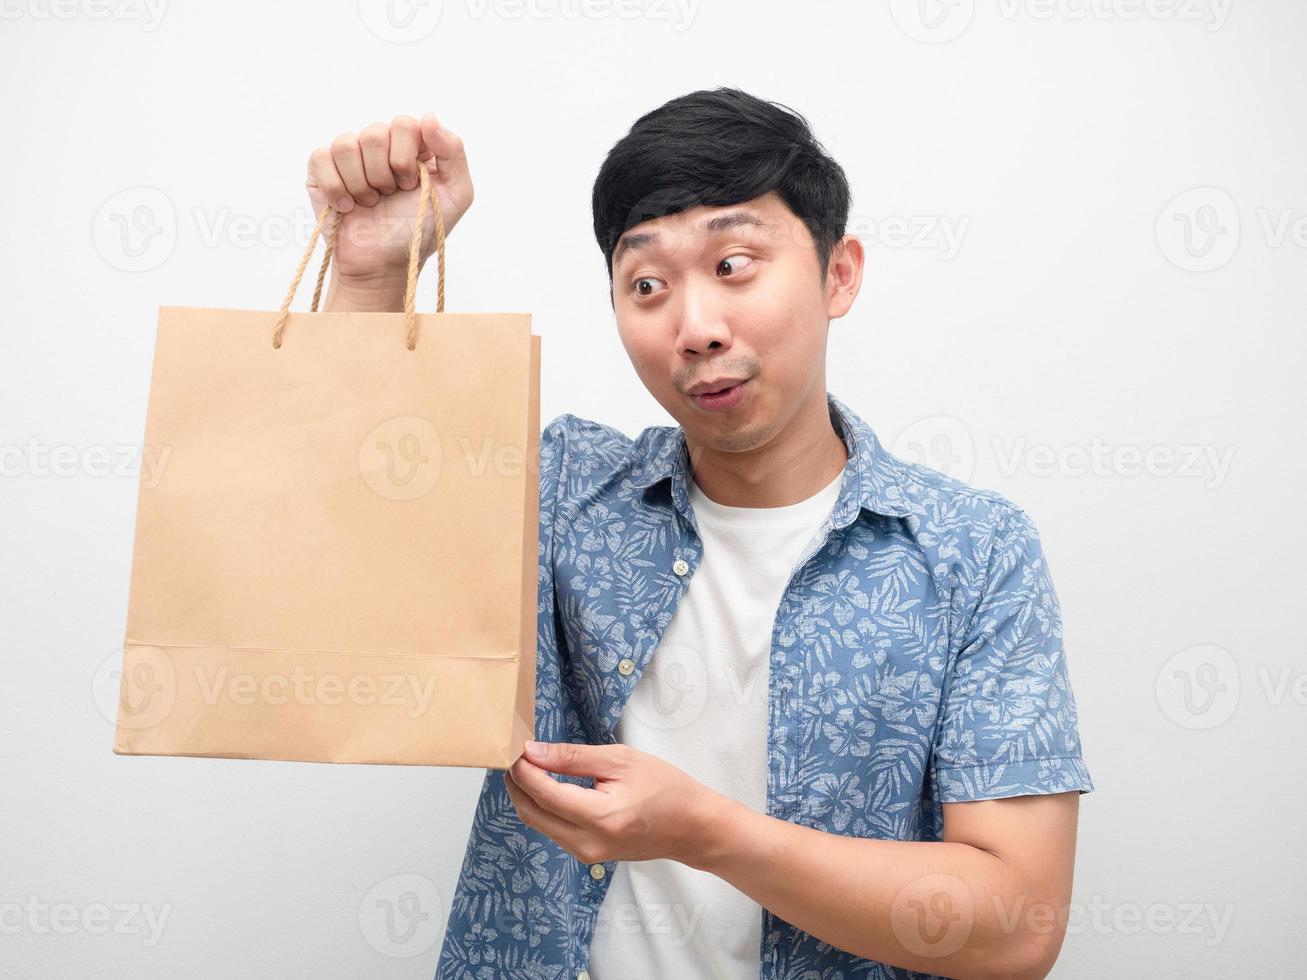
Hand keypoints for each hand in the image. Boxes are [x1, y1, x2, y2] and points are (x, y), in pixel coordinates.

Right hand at [305, 113, 472, 286]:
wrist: (383, 265)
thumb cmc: (419, 231)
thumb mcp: (456, 195)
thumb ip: (454, 151)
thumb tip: (428, 116)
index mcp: (411, 145)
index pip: (405, 124)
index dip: (406, 157)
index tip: (411, 184)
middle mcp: (380, 145)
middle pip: (374, 134)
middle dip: (384, 175)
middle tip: (390, 196)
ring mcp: (349, 156)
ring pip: (346, 145)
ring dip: (361, 185)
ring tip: (370, 203)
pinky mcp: (321, 170)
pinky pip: (321, 158)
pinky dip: (335, 189)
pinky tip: (347, 207)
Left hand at [505, 741, 727, 868]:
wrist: (693, 827)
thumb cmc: (665, 787)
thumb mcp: (621, 760)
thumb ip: (574, 757)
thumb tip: (534, 752)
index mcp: (600, 817)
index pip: (545, 794)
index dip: (524, 771)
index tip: (516, 748)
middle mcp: (588, 844)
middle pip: (533, 814)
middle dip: (518, 785)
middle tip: (515, 756)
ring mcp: (587, 854)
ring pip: (540, 824)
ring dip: (528, 797)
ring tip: (528, 767)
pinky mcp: (589, 855)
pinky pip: (554, 831)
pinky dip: (543, 808)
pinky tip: (545, 786)